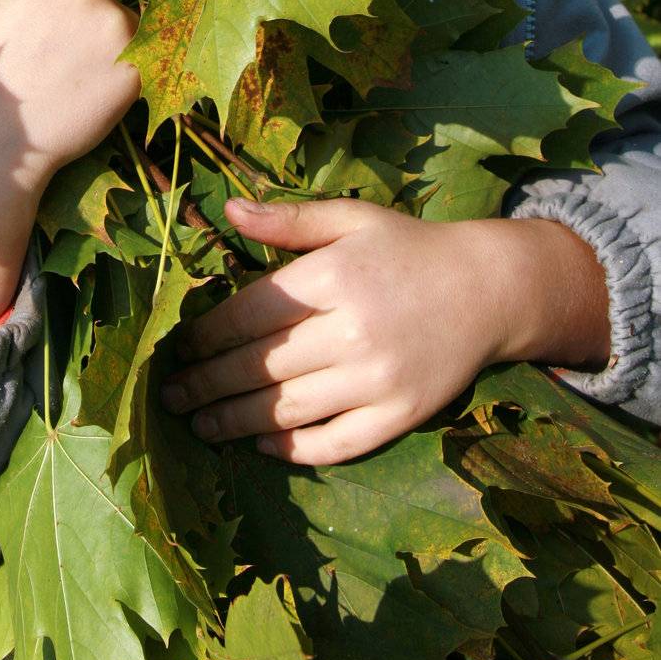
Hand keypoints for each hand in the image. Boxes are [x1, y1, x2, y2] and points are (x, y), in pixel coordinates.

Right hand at [0, 0, 139, 340]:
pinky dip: (125, 71)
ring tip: (79, 75)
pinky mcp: (138, 62)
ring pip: (125, 19)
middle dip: (88, 7)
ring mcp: (114, 20)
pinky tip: (94, 93)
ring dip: (111, 38)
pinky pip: (141, 56)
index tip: (56, 7)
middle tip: (66, 48)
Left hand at [160, 195, 610, 465]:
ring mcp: (378, 379)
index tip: (178, 349)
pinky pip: (336, 442)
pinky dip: (294, 449)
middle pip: (261, 366)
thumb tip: (225, 210)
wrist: (490, 289)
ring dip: (235, 422)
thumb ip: (287, 220)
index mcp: (334, 277)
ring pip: (289, 409)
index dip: (205, 336)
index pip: (250, 314)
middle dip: (207, 385)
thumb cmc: (408, 248)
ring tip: (200, 426)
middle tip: (170, 397)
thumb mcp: (350, 219)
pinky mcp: (401, 415)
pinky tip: (262, 444)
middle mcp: (353, 331)